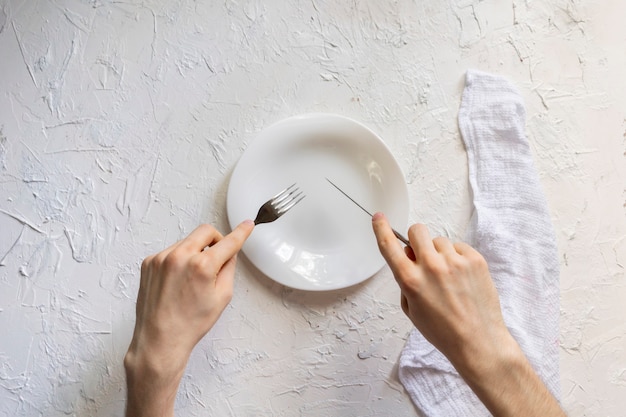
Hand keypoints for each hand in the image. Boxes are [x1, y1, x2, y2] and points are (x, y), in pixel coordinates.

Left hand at [124, 221, 253, 416]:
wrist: (160, 339)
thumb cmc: (190, 324)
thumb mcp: (222, 297)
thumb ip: (228, 269)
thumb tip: (229, 253)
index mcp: (202, 266)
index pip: (228, 242)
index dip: (241, 232)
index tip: (247, 225)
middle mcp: (180, 257)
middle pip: (205, 231)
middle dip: (215, 240)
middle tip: (216, 256)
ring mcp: (161, 258)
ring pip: (187, 242)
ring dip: (195, 252)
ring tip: (191, 280)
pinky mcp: (149, 262)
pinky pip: (170, 252)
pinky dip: (178, 261)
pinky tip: (177, 282)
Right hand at [371, 213, 507, 365]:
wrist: (478, 341)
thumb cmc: (443, 331)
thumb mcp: (411, 310)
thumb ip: (404, 281)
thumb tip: (408, 258)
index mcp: (410, 280)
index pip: (389, 246)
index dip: (381, 228)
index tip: (379, 217)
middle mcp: (431, 267)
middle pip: (417, 230)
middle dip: (416, 239)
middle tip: (422, 254)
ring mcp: (454, 262)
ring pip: (439, 240)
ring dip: (439, 252)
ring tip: (448, 276)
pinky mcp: (474, 260)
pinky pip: (459, 246)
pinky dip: (457, 257)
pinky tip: (461, 277)